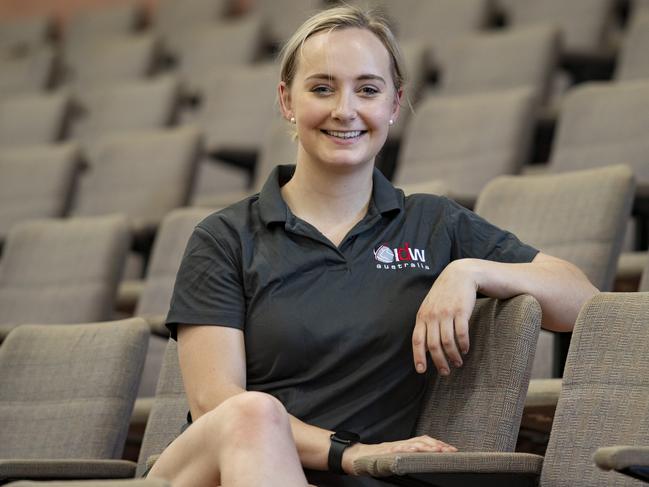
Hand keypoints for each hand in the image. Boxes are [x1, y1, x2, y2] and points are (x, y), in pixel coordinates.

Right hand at [342, 436, 457, 474]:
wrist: (355, 457)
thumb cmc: (375, 459)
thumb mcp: (395, 457)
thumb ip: (407, 457)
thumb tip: (424, 461)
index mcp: (405, 446)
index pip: (425, 442)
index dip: (438, 444)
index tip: (453, 450)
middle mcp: (400, 444)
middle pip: (422, 440)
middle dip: (437, 445)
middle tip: (451, 450)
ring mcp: (392, 447)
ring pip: (412, 444)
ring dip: (426, 446)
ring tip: (438, 450)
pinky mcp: (384, 452)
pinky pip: (396, 449)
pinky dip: (406, 449)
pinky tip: (413, 450)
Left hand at [412, 259, 476, 375]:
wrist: (461, 274)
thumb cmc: (445, 293)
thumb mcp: (431, 306)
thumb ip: (426, 323)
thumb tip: (424, 346)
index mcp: (422, 316)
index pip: (417, 340)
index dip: (418, 356)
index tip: (421, 370)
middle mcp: (432, 316)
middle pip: (433, 345)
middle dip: (439, 362)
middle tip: (445, 372)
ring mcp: (446, 313)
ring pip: (447, 342)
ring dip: (453, 356)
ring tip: (458, 363)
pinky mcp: (461, 311)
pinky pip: (461, 333)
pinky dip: (463, 344)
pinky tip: (466, 349)